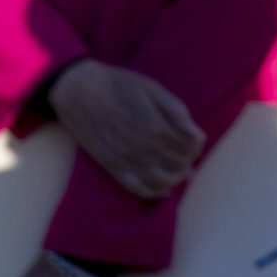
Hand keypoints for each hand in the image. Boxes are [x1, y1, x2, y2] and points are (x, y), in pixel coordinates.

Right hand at [48, 59, 203, 197]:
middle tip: (188, 153)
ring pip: (164, 181)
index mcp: (157, 127)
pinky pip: (138, 188)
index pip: (192, 146)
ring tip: (179, 168)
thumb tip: (196, 134)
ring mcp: (127, 160)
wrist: (78, 90)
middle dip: (189, 158)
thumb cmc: (119, 85)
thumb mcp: (154, 89)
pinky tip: (163, 188)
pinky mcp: (112, 167)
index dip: (198, 144)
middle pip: (181, 163)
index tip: (195, 138)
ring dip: (177, 176)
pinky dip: (155, 192)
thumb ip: (177, 111)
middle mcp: (144, 148)